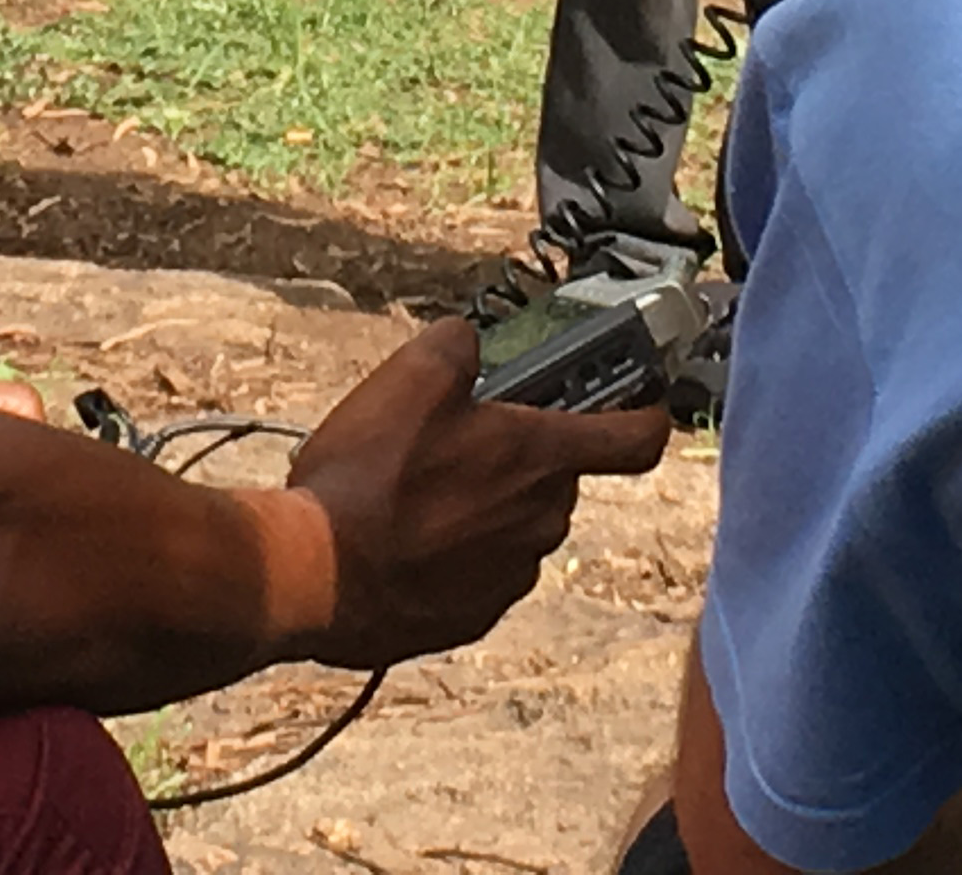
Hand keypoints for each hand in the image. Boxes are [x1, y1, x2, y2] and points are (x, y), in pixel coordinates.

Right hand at [284, 318, 666, 669]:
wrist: (315, 577)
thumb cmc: (367, 477)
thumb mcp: (407, 378)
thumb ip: (456, 346)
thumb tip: (469, 344)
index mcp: (540, 458)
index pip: (637, 438)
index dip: (646, 413)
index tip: (639, 402)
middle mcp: (542, 521)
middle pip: (559, 477)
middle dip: (523, 454)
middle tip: (462, 436)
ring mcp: (511, 576)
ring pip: (518, 522)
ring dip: (485, 503)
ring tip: (415, 490)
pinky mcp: (474, 617)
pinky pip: (482, 570)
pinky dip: (455, 552)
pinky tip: (403, 537)